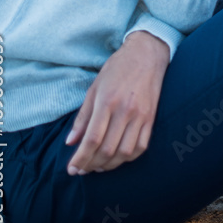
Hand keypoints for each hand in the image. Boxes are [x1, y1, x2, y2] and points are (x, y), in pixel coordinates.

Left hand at [65, 30, 169, 175]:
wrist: (147, 53)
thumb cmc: (117, 68)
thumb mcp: (94, 87)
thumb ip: (83, 116)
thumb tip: (70, 142)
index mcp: (107, 101)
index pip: (92, 139)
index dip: (80, 158)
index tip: (72, 169)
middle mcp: (125, 111)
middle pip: (107, 149)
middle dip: (92, 164)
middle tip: (83, 169)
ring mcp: (141, 115)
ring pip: (124, 152)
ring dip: (109, 165)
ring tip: (98, 166)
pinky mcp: (151, 118)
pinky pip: (141, 146)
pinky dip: (128, 158)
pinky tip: (118, 158)